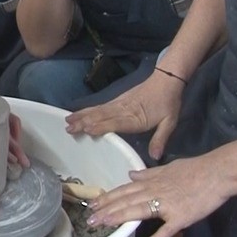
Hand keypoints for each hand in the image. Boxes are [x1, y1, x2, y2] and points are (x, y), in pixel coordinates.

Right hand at [65, 71, 183, 160]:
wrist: (166, 80)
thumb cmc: (168, 102)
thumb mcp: (169, 122)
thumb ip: (161, 139)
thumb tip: (155, 157)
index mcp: (136, 116)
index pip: (116, 122)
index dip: (101, 125)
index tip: (86, 129)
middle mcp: (123, 109)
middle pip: (101, 116)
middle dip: (84, 122)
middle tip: (69, 129)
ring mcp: (118, 103)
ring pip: (97, 110)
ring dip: (82, 116)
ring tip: (67, 121)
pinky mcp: (117, 100)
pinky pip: (99, 106)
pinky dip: (87, 110)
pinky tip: (78, 114)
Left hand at [84, 155, 230, 236]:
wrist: (217, 173)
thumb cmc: (194, 170)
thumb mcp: (168, 168)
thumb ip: (148, 174)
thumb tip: (131, 175)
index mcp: (152, 182)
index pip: (125, 191)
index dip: (108, 198)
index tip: (93, 205)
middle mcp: (155, 192)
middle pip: (127, 201)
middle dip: (107, 210)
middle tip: (90, 220)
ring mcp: (168, 205)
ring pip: (140, 211)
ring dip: (121, 218)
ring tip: (105, 226)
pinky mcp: (182, 217)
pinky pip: (168, 229)